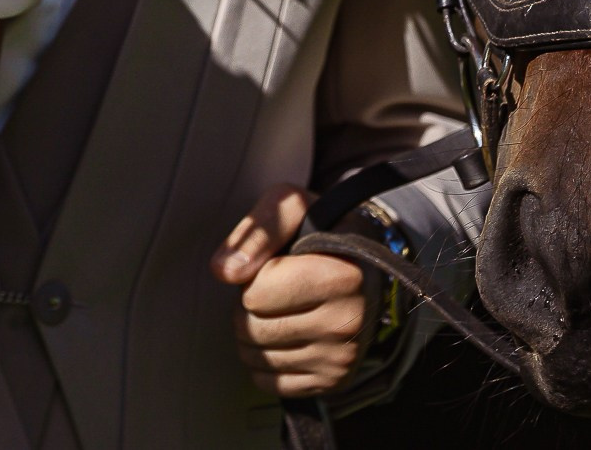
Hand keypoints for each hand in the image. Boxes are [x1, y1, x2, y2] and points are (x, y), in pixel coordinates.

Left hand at [212, 184, 370, 397]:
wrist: (366, 266)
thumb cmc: (322, 232)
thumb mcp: (291, 206)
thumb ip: (256, 230)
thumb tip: (223, 272)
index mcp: (340, 278)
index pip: (255, 295)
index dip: (255, 276)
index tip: (277, 266)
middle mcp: (346, 323)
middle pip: (252, 329)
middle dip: (248, 307)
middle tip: (272, 291)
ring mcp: (342, 358)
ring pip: (257, 358)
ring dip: (253, 334)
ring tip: (277, 311)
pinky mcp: (334, 382)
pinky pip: (271, 383)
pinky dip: (265, 363)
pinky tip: (283, 337)